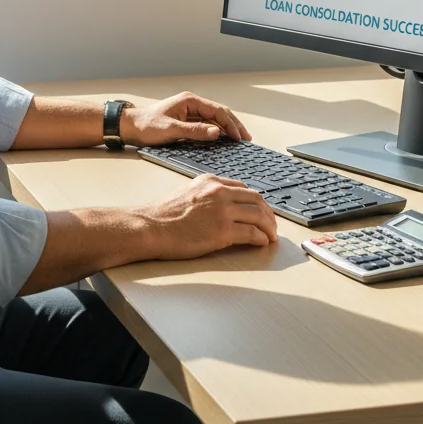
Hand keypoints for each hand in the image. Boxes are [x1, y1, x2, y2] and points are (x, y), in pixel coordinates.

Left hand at [121, 91, 251, 146]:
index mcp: (189, 101)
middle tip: (246, 138)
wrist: (129, 126)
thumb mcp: (171, 130)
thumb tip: (216, 132)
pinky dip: (218, 130)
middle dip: (234, 125)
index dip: (230, 124)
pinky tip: (224, 139)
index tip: (239, 137)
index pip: (217, 110)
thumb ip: (194, 131)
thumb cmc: (146, 126)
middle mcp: (191, 104)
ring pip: (214, 118)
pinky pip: (207, 124)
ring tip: (240, 139)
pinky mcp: (186, 120)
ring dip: (227, 128)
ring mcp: (189, 111)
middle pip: (219, 112)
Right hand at [136, 174, 277, 258]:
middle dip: (268, 213)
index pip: (243, 188)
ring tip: (271, 235)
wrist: (151, 226)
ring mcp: (222, 211)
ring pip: (259, 215)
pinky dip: (261, 238)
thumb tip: (223, 206)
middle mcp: (219, 192)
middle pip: (256, 199)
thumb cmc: (164, 214)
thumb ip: (207, 195)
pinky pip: (252, 233)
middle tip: (271, 224)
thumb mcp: (188, 192)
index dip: (256, 201)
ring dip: (269, 226)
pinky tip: (262, 242)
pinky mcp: (223, 231)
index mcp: (211, 181)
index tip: (260, 210)